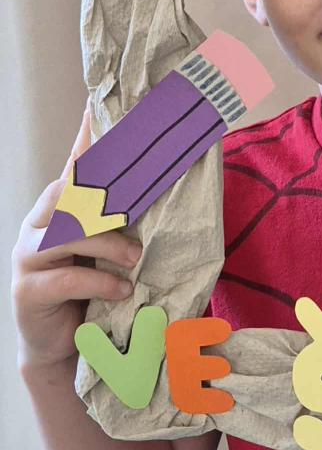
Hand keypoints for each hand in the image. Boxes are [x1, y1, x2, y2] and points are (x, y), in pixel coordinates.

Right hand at [11, 100, 142, 369]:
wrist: (62, 343)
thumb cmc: (93, 284)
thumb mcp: (110, 245)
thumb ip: (124, 215)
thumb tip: (166, 180)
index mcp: (61, 205)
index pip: (74, 163)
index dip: (85, 136)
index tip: (96, 105)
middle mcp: (39, 222)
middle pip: (69, 193)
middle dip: (104, 198)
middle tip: (135, 208)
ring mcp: (28, 255)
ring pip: (68, 234)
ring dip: (109, 244)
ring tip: (135, 258)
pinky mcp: (28, 290)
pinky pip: (67, 278)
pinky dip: (101, 281)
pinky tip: (122, 288)